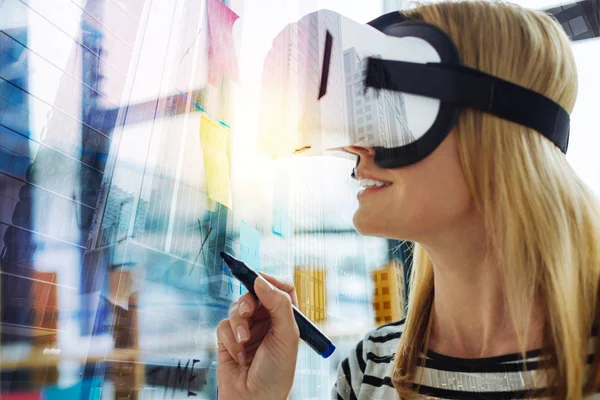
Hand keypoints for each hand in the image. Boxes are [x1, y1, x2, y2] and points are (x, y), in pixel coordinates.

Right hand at [216, 273, 299, 399]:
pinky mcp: (228, 339)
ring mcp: (247, 329)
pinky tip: (239, 356)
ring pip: (236, 308)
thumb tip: (261, 280)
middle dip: (248, 303)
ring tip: (244, 343)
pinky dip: (230, 339)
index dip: (270, 280)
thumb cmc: (277, 372)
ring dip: (239, 325)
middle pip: (254, 294)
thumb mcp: (287, 335)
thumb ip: (278, 304)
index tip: (258, 280)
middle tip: (247, 313)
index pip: (281, 287)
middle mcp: (267, 320)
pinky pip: (223, 325)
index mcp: (286, 317)